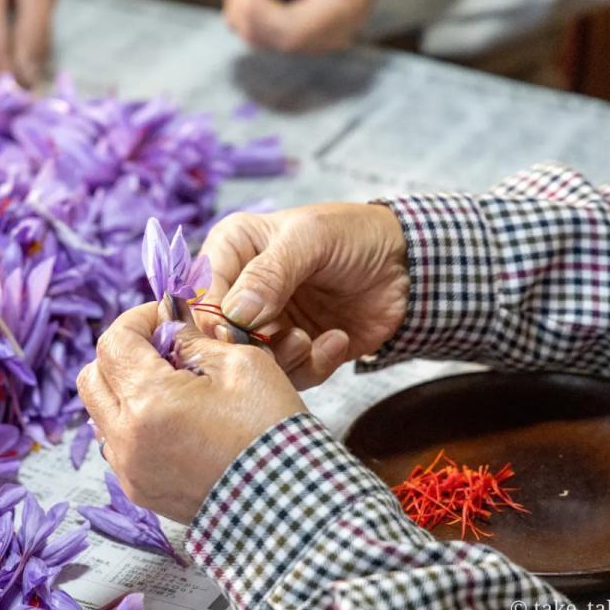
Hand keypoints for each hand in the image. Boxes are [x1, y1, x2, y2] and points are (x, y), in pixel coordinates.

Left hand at [77, 302, 339, 523]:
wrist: (289, 505)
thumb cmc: (271, 432)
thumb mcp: (240, 364)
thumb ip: (194, 339)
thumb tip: (172, 325)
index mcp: (148, 401)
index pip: (114, 341)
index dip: (139, 319)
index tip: (166, 317)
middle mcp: (126, 438)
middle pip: (93, 376)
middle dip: (123, 352)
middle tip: (163, 347)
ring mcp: (129, 470)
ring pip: (99, 412)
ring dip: (124, 389)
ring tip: (171, 385)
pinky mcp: (139, 490)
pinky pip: (117, 444)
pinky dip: (133, 423)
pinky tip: (174, 418)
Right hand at [197, 204, 407, 388]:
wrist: (410, 265)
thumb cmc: (355, 235)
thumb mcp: (310, 239)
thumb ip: (269, 274)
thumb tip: (233, 314)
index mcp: (232, 250)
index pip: (199, 290)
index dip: (211, 316)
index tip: (231, 331)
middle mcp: (242, 290)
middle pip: (221, 335)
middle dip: (250, 345)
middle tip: (280, 340)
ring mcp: (269, 323)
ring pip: (253, 361)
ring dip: (283, 358)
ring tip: (309, 339)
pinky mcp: (297, 351)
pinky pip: (291, 374)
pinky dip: (314, 364)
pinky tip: (336, 340)